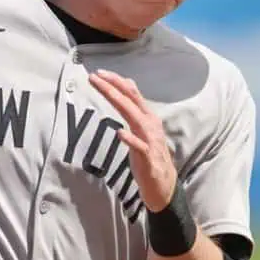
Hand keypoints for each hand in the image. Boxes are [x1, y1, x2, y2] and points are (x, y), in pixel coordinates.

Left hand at [89, 69, 176, 211]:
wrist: (163, 185)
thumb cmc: (149, 156)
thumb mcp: (141, 129)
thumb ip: (135, 109)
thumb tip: (128, 85)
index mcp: (147, 118)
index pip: (131, 94)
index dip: (116, 82)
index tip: (98, 73)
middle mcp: (150, 125)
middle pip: (130, 101)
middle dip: (113, 87)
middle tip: (96, 76)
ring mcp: (150, 141)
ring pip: (134, 117)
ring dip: (119, 102)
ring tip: (106, 91)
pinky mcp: (148, 159)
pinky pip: (139, 147)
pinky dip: (130, 139)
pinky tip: (120, 133)